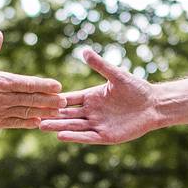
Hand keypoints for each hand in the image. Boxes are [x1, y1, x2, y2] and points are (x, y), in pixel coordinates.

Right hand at [0, 31, 61, 128]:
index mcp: (0, 80)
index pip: (28, 83)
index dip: (45, 85)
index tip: (58, 86)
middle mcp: (3, 96)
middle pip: (32, 98)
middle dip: (50, 100)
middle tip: (65, 102)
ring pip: (26, 111)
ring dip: (43, 112)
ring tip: (57, 112)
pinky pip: (15, 123)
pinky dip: (28, 122)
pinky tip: (38, 122)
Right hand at [40, 48, 162, 144]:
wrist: (154, 104)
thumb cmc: (137, 88)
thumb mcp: (116, 75)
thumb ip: (100, 65)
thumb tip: (84, 50)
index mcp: (91, 97)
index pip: (69, 99)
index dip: (55, 100)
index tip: (39, 98)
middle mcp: (92, 112)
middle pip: (67, 115)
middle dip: (52, 115)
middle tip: (33, 115)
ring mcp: (98, 125)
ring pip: (74, 126)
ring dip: (59, 126)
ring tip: (41, 126)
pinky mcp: (106, 136)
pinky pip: (87, 137)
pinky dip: (75, 137)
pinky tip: (61, 136)